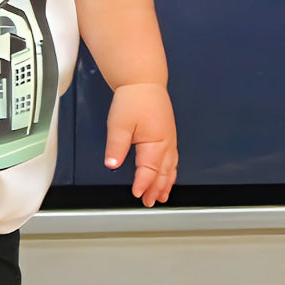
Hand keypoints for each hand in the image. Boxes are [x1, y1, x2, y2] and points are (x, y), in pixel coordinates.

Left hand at [104, 82, 177, 205]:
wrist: (144, 82)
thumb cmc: (133, 99)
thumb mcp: (119, 124)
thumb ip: (116, 146)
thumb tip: (112, 164)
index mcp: (155, 142)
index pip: (148, 170)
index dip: (142, 184)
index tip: (136, 194)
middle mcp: (166, 144)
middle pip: (163, 172)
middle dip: (156, 189)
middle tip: (149, 202)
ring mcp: (169, 140)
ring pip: (170, 167)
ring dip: (166, 183)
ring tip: (161, 196)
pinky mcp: (168, 135)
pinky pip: (173, 159)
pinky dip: (170, 171)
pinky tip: (167, 176)